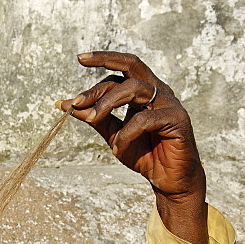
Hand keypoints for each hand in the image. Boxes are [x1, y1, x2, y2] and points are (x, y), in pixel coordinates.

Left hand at [58, 52, 207, 243]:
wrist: (167, 179)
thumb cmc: (143, 154)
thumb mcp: (113, 134)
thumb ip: (94, 118)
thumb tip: (66, 104)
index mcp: (143, 91)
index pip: (120, 71)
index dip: (97, 70)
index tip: (77, 64)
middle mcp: (158, 91)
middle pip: (131, 66)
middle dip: (104, 67)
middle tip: (77, 97)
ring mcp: (170, 103)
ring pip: (135, 88)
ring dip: (107, 103)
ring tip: (93, 119)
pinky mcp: (178, 119)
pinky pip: (144, 119)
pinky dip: (126, 133)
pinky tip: (118, 147)